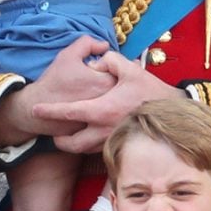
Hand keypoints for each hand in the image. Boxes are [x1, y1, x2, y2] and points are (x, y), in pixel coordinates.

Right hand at [0, 36, 115, 145]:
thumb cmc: (54, 81)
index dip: (114, 67)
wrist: (36, 107)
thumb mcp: (69, 55)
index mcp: (105, 82)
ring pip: (119, 105)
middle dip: (119, 82)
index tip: (104, 68)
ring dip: (116, 98)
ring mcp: (105, 119)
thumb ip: (88, 44)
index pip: (123, 70)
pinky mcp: (98, 132)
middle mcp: (109, 103)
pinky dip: (109, 113)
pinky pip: (111, 120)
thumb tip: (104, 45)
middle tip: (107, 80)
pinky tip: (98, 107)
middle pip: (124, 89)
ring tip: (104, 94)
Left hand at [32, 51, 182, 152]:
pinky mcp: (121, 147)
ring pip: (83, 150)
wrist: (174, 113)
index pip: (69, 112)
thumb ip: (109, 60)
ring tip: (70, 135)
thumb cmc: (151, 91)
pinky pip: (98, 150)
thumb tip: (97, 61)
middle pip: (70, 143)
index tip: (36, 109)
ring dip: (73, 143)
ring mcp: (113, 142)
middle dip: (59, 140)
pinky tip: (92, 135)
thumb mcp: (130, 69)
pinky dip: (90, 145)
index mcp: (102, 110)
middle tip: (55, 133)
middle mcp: (104, 130)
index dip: (50, 111)